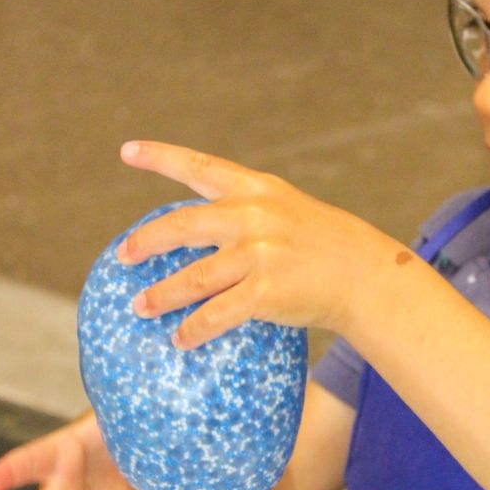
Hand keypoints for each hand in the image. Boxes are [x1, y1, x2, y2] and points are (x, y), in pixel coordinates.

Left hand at [116, 140, 394, 348]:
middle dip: (146, 241)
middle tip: (124, 254)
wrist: (365, 274)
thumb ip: (247, 212)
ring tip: (140, 307)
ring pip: (192, 276)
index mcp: (259, 189)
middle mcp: (255, 215)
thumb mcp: (287, 210)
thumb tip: (196, 231)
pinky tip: (181, 338)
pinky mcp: (267, 290)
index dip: (160, 157)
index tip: (127, 150)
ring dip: (160, 295)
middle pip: (182, 226)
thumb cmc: (323, 243)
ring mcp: (261, 253)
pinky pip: (216, 314)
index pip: (201, 166)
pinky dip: (194, 329)